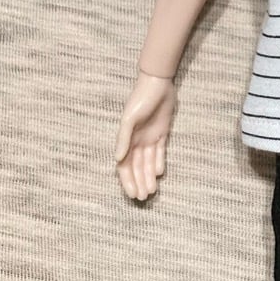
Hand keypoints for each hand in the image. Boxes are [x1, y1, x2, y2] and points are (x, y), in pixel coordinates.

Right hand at [115, 72, 176, 200]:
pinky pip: (159, 151)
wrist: (158, 83)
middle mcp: (137, 140)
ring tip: (152, 191)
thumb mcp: (129, 119)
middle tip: (144, 198)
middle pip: (136, 167)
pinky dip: (159, 162)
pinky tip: (159, 173)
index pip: (125, 166)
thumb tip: (117, 159)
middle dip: (139, 182)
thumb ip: (123, 139)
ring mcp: (150, 137)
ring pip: (148, 162)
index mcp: (127, 139)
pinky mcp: (162, 132)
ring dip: (148, 176)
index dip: (127, 180)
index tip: (132, 194)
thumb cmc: (140, 99)